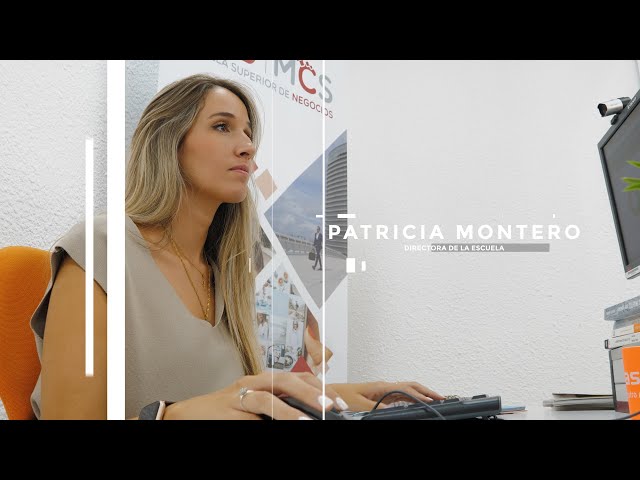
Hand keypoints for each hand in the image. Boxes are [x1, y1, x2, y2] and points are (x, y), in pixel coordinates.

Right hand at [162, 371, 348, 419]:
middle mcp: (257, 382)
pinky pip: (256, 409)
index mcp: (267, 381)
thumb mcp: (259, 410)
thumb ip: (281, 409)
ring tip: (311, 417)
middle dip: (314, 392)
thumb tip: (309, 417)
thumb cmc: (227, 413)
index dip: (322, 388)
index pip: (300, 378)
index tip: (341, 403)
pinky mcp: (231, 405)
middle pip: (290, 379)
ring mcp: (243, 392)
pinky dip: (273, 415)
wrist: (191, 414)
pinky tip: (284, 422)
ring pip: (273, 393)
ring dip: (294, 406)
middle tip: (333, 406)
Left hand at [329, 381, 444, 411]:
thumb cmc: (340, 396)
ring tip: (433, 399)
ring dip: (421, 394)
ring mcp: (382, 390)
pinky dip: (411, 398)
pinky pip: (400, 396)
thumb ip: (378, 407)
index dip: (423, 395)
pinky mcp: (378, 396)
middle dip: (427, 391)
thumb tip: (394, 409)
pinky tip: (415, 404)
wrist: (327, 393)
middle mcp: (383, 386)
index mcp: (381, 386)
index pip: (408, 390)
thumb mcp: (360, 405)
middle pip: (411, 386)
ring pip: (407, 390)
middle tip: (441, 398)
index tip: (434, 401)